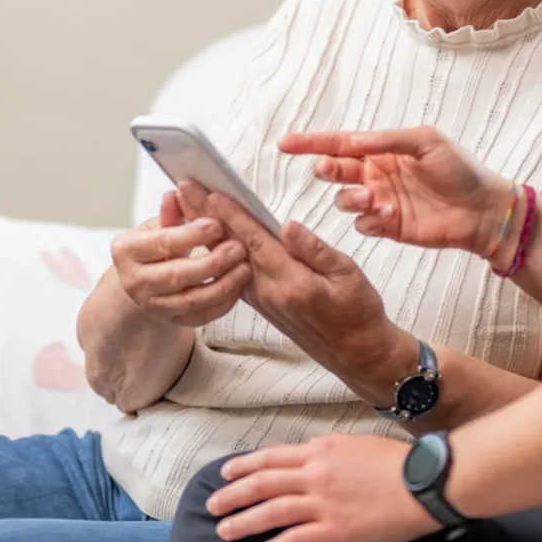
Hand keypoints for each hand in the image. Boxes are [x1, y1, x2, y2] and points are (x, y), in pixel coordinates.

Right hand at [109, 191, 250, 327]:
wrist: (143, 278)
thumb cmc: (153, 246)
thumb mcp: (157, 224)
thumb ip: (171, 212)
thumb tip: (177, 194)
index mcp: (126, 251)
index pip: (162, 243)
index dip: (191, 235)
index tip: (216, 225)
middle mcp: (134, 281)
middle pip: (176, 275)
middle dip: (211, 263)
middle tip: (237, 248)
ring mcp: (152, 305)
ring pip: (191, 300)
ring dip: (222, 285)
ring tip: (244, 268)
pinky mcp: (170, 320)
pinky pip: (200, 317)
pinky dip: (222, 304)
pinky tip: (238, 288)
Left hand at [178, 184, 416, 406]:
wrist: (356, 353)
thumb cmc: (358, 312)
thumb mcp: (347, 274)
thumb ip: (315, 250)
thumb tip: (289, 226)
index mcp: (291, 283)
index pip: (254, 243)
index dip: (231, 216)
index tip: (211, 193)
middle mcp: (268, 294)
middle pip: (229, 248)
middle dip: (204, 216)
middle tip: (183, 188)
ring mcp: (262, 300)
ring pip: (226, 259)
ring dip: (205, 230)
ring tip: (186, 203)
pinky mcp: (261, 304)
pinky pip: (232, 272)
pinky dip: (217, 249)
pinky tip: (207, 234)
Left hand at [206, 434, 438, 541]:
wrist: (425, 482)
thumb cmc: (397, 463)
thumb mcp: (356, 444)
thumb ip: (329, 450)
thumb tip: (310, 452)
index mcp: (321, 450)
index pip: (271, 458)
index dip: (244, 466)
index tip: (225, 473)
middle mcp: (316, 474)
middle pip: (263, 483)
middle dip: (233, 495)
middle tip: (213, 506)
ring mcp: (323, 503)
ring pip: (271, 512)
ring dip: (243, 522)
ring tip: (224, 532)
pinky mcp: (335, 531)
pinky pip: (294, 541)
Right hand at [279, 126, 513, 256]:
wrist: (484, 210)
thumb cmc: (460, 169)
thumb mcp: (424, 142)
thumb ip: (385, 140)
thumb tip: (349, 141)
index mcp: (382, 150)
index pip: (340, 144)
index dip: (311, 143)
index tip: (285, 144)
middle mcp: (376, 174)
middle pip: (336, 171)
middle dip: (328, 169)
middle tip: (330, 169)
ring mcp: (380, 201)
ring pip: (345, 200)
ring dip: (352, 198)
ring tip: (373, 198)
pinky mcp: (388, 227)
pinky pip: (363, 225)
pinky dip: (370, 220)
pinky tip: (390, 216)